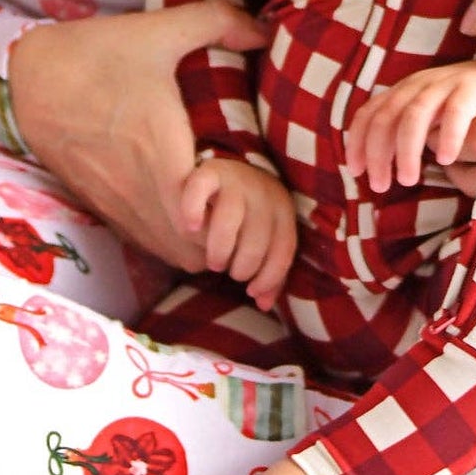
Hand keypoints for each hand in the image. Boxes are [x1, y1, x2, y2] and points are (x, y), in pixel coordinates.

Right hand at [6, 0, 268, 273]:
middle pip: (200, 249)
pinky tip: (194, 210)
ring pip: (177, 255)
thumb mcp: (158, 28)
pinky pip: (153, 246)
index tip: (251, 182)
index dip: (237, 211)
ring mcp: (120, 205)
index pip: (206, 216)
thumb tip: (266, 31)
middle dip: (236, 235)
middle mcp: (139, 188)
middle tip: (253, 198)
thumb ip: (218, 22)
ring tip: (230, 206)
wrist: (28, 80)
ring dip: (210, 243)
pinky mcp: (107, 211)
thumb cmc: (97, 54)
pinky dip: (180, 242)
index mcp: (158, 147)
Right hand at [178, 156, 297, 310]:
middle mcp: (264, 191)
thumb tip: (263, 304)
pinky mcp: (209, 171)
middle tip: (228, 271)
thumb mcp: (266, 240)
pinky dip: (192, 209)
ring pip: (229, 217)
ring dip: (220, 247)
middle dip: (242, 265)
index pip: (284, 249)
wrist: (229, 174)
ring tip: (213, 261)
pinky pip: (199, 188)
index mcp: (283, 209)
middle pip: (256, 238)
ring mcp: (236, 179)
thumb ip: (267, 272)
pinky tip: (191, 228)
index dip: (270, 277)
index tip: (252, 292)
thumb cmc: (250, 218)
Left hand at [345, 58, 475, 194]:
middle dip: (378, 154)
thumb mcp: (425, 119)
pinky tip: (446, 159)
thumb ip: (403, 134)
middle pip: (387, 117)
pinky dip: (447, 136)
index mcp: (402, 91)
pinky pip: (455, 111)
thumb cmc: (458, 107)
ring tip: (408, 180)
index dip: (357, 142)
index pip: (369, 113)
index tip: (356, 171)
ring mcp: (443, 84)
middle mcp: (418, 84)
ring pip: (414, 115)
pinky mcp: (471, 87)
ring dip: (406, 151)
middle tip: (381, 186)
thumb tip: (381, 167)